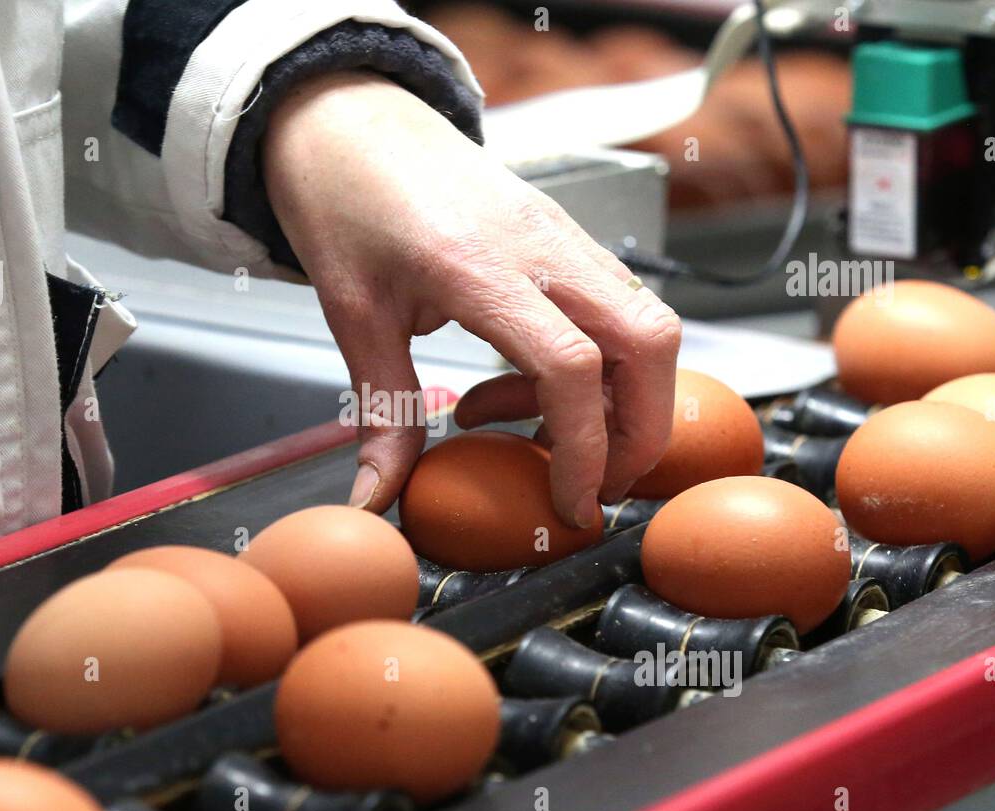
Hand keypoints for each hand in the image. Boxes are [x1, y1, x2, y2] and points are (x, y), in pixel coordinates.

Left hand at [263, 71, 680, 528]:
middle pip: (648, 342)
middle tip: (595, 485)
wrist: (349, 122)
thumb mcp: (352, 316)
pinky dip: (596, 363)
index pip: (572, 366)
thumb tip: (377, 496)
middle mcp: (541, 247)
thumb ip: (382, 412)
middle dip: (642, 430)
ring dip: (619, 398)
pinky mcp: (564, 237)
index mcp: (480, 267)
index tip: (572, 504)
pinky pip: (614, 307)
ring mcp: (562, 236)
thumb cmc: (346, 202)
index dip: (586, 449)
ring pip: (645, 323)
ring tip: (534, 433)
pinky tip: (524, 386)